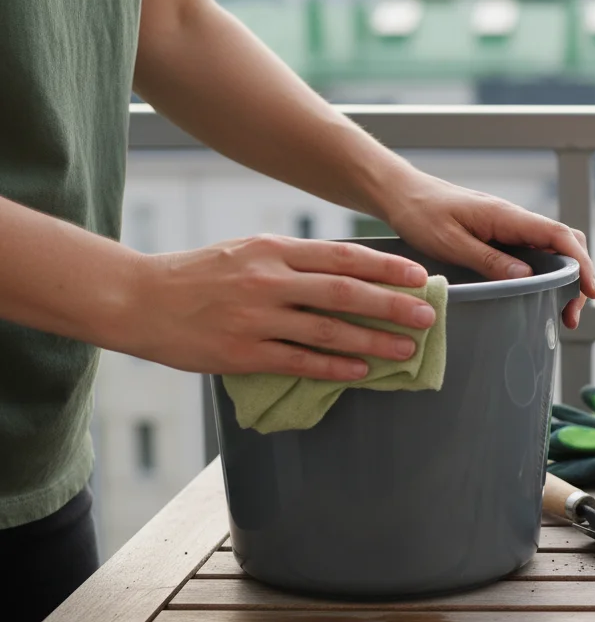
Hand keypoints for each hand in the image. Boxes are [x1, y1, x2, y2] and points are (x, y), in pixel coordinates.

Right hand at [123, 235, 436, 380]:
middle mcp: (268, 281)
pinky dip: (335, 366)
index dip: (385, 268)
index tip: (418, 276)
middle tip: (427, 314)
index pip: (342, 257)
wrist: (140, 299)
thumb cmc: (201, 275)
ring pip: (327, 330)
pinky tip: (362, 371)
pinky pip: (299, 361)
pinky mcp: (243, 353)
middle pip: (344, 292)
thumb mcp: (248, 252)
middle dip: (391, 305)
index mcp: (273, 250)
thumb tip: (351, 273)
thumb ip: (295, 261)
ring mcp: (256, 318)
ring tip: (406, 349)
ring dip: (373, 341)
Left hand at [385, 176, 594, 328]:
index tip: (590, 290)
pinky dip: (544, 275)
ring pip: (551, 251)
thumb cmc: (420, 213)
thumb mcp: (450, 241)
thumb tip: (526, 276)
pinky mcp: (500, 237)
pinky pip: (533, 254)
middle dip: (578, 277)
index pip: (559, 236)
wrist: (402, 194)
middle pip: (565, 245)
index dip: (581, 263)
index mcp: (506, 216)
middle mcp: (514, 220)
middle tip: (570, 314)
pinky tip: (539, 295)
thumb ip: (488, 259)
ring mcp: (509, 228)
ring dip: (562, 279)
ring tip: (559, 312)